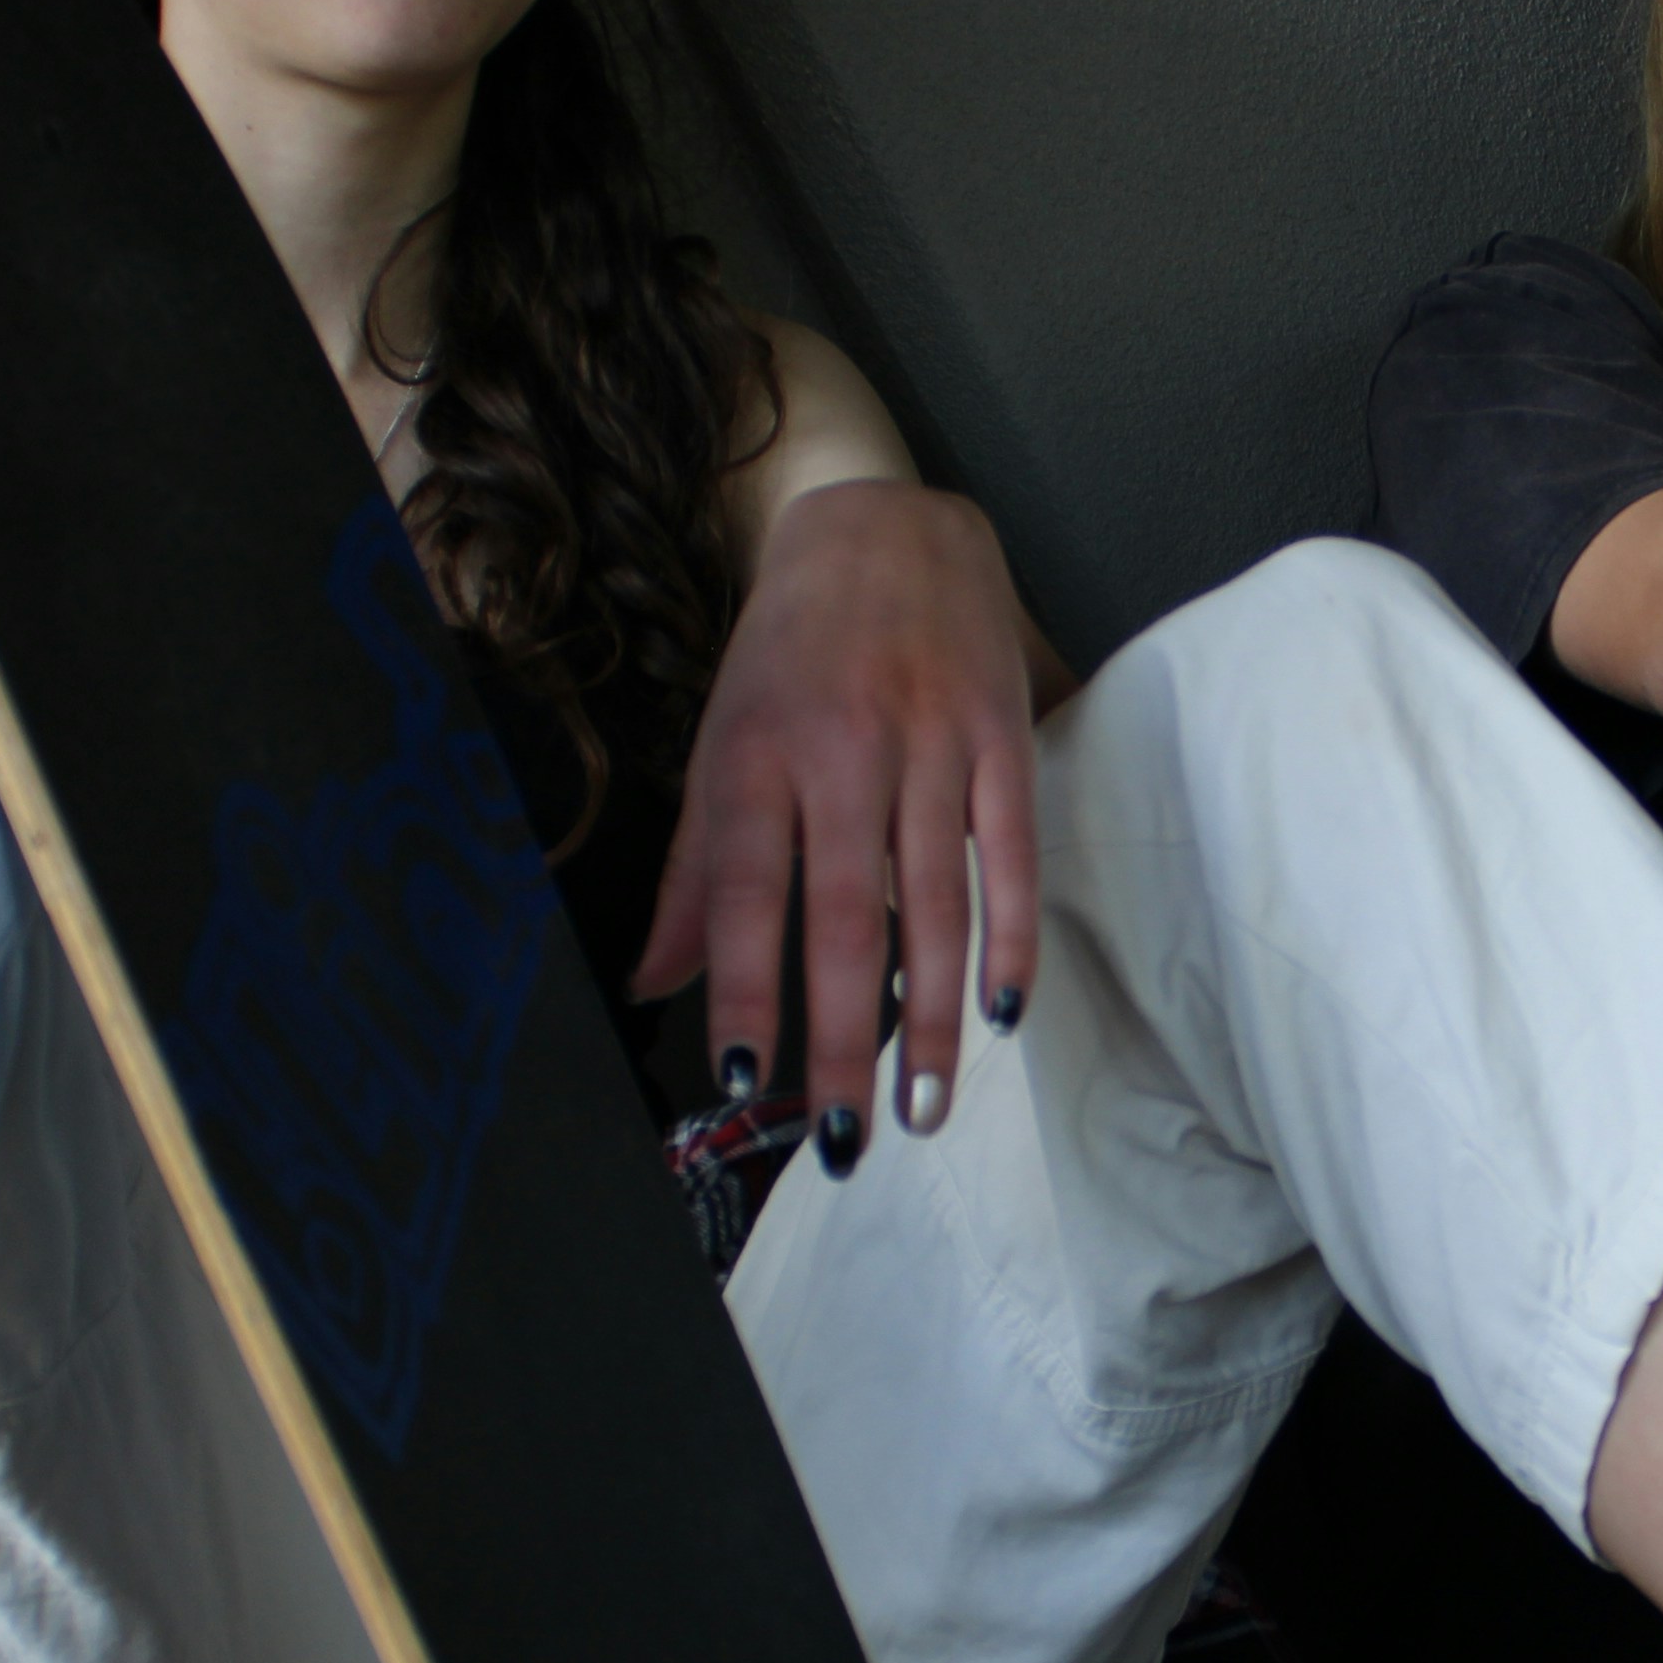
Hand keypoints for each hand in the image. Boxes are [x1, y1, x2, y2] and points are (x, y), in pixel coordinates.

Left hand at [635, 480, 1043, 1158]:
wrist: (885, 522)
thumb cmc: (788, 651)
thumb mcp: (721, 741)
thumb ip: (696, 871)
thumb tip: (652, 982)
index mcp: (756, 756)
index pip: (745, 894)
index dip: (743, 992)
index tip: (743, 1087)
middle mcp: (842, 753)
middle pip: (846, 918)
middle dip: (845, 1037)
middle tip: (848, 1139)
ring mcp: (929, 744)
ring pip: (935, 903)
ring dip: (930, 1017)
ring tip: (923, 1108)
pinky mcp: (999, 738)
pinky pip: (1009, 854)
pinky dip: (1010, 938)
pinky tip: (1001, 1012)